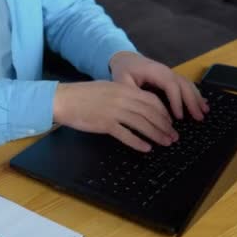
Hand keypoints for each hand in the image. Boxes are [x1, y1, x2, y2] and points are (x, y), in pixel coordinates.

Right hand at [53, 81, 178, 151]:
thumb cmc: (82, 95)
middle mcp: (122, 99)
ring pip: (142, 124)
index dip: (164, 112)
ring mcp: (114, 111)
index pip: (151, 100)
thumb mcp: (106, 88)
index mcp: (123, 89)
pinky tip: (146, 148)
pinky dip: (138, 142)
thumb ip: (122, 94)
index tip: (170, 122)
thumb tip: (138, 105)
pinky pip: (126, 135)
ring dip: (156, 135)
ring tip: (165, 143)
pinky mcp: (105, 124)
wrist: (63, 99)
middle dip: (165, 126)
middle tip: (173, 136)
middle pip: (151, 113)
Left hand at [109, 52, 208, 119]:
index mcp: (154, 71)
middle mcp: (166, 71)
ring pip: (188, 84)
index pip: (170, 85)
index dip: (176, 101)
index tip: (178, 117)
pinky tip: (202, 103)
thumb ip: (133, 93)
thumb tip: (145, 107)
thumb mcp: (122, 81)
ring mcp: (170, 74)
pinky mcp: (171, 78)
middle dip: (192, 101)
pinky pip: (186, 85)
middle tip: (199, 117)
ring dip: (197, 98)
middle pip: (184, 85)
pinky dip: (195, 94)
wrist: (126, 59)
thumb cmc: (123, 70)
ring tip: (204, 112)